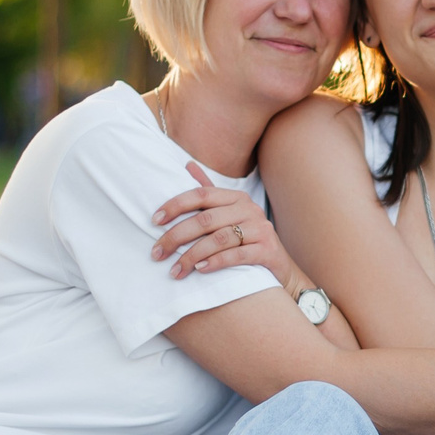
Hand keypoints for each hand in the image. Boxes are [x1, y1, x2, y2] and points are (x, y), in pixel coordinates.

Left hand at [153, 162, 300, 286]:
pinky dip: (215, 262)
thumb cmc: (248, 240)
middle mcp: (249, 209)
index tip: (154, 220)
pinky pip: (236, 256)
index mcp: (236, 197)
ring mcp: (261, 229)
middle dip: (176, 237)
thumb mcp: (230, 213)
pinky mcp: (267, 250)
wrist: (280, 268)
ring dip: (192, 256)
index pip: (201, 194)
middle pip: (205, 220)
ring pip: (219, 239)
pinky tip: (199, 270)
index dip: (175, 205)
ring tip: (175, 270)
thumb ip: (210, 192)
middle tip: (157, 253)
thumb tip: (188, 164)